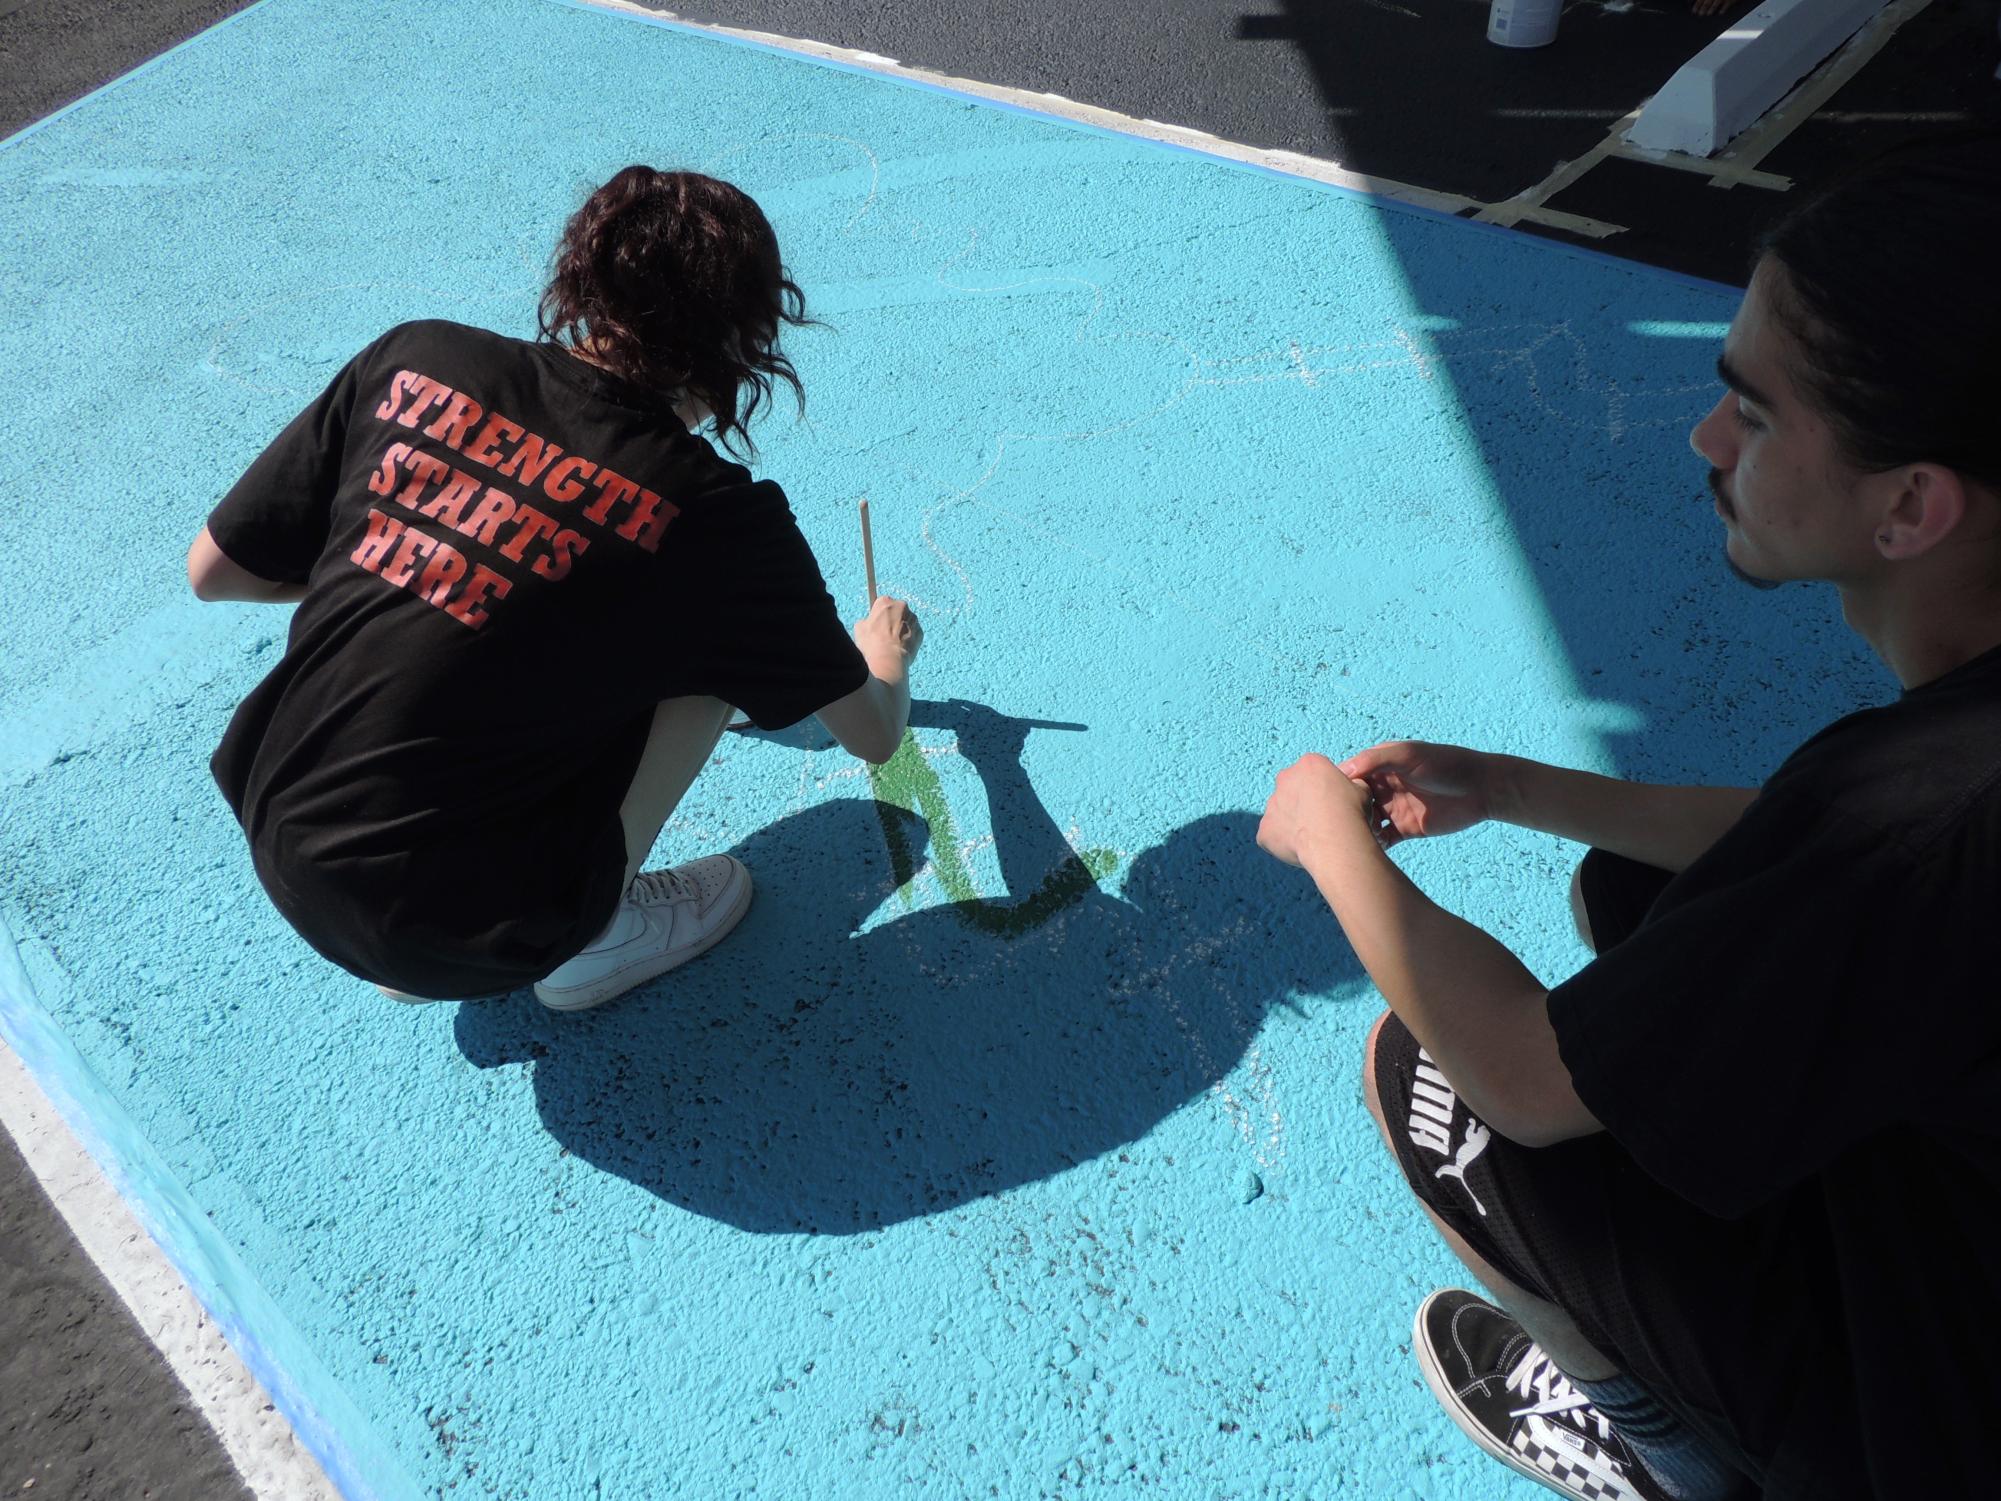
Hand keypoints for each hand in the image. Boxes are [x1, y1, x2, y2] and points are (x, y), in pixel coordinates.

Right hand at [854, 595, 921, 674]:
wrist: (889, 660)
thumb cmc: (873, 643)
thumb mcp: (859, 629)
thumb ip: (866, 621)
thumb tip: (869, 623)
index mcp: (886, 602)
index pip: (882, 603)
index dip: (878, 614)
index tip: (876, 623)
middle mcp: (902, 606)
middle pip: (896, 610)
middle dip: (892, 619)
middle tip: (884, 633)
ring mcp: (913, 619)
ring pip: (906, 621)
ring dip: (901, 628)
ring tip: (892, 643)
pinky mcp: (920, 632)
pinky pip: (914, 632)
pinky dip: (908, 638)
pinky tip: (900, 647)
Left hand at [1257, 754, 1374, 868]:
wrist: (1335, 841)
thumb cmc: (1350, 813)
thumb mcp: (1362, 789)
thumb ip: (1350, 785)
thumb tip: (1350, 789)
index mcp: (1308, 764)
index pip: (1313, 771)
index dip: (1324, 788)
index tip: (1333, 802)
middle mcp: (1284, 779)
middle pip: (1292, 788)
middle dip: (1303, 801)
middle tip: (1320, 819)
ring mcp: (1271, 805)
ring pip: (1280, 812)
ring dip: (1292, 821)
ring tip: (1312, 837)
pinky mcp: (1264, 830)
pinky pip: (1271, 835)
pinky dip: (1282, 842)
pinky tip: (1300, 849)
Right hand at [1337, 740, 1498, 847]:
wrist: (1481, 788)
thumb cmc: (1446, 764)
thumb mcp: (1410, 754)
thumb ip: (1378, 758)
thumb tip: (1344, 770)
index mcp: (1381, 767)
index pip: (1348, 777)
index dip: (1334, 788)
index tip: (1321, 801)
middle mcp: (1384, 788)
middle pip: (1353, 802)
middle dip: (1341, 814)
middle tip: (1328, 826)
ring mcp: (1394, 809)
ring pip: (1365, 823)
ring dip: (1356, 831)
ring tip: (1347, 840)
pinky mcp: (1406, 829)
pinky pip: (1383, 839)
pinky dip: (1374, 845)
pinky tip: (1368, 851)